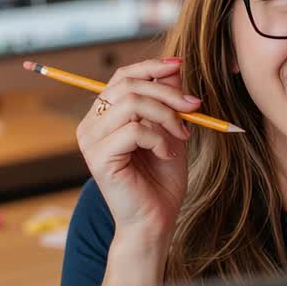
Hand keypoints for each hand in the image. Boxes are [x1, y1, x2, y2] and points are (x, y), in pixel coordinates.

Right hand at [76, 58, 200, 252]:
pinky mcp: (98, 156)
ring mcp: (91, 140)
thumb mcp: (170, 131)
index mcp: (105, 115)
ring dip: (166, 116)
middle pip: (129, 86)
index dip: (151, 67)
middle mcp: (91, 124)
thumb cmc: (161, 178)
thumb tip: (174, 68)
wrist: (155, 219)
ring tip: (182, 136)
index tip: (180, 65)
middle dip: (168, 93)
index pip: (123, 76)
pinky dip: (159, 139)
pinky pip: (134, 130)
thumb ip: (168, 101)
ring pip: (131, 104)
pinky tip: (166, 154)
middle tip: (195, 107)